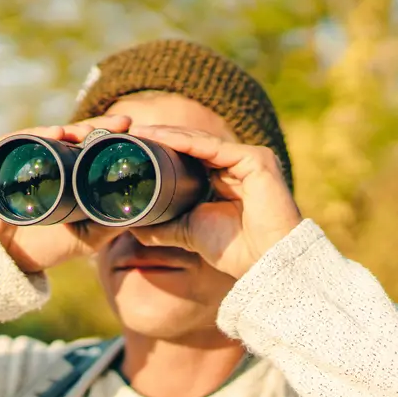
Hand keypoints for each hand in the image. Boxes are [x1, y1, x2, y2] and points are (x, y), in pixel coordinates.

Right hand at [0, 115, 133, 273]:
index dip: (111, 136)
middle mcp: (45, 155)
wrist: (1, 256)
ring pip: (50, 133)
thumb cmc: (44, 245)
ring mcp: (20, 151)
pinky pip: (18, 139)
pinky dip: (38, 135)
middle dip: (99, 126)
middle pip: (75, 134)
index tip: (132, 129)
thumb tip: (144, 211)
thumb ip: (112, 224)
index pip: (92, 146)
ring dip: (72, 129)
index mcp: (67, 169)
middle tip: (121, 124)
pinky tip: (56, 134)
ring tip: (90, 131)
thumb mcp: (87, 237)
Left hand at [125, 125, 302, 279]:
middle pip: (195, 143)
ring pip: (201, 141)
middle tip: (133, 135)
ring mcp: (250, 158)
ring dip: (169, 135)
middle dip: (163, 138)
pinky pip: (213, 147)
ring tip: (142, 133)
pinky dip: (185, 141)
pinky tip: (161, 138)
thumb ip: (164, 226)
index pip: (192, 155)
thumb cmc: (235, 250)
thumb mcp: (189, 232)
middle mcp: (240, 164)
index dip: (164, 149)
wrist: (265, 263)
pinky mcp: (256, 159)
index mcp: (228, 178)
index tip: (136, 148)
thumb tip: (133, 226)